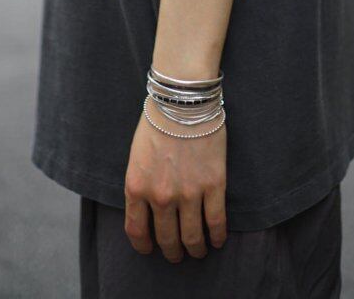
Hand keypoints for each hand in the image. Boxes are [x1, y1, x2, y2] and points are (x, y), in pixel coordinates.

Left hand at [124, 107, 227, 261]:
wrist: (182, 100)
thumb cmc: (158, 121)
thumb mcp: (137, 156)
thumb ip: (140, 183)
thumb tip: (147, 208)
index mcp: (136, 187)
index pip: (136, 231)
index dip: (144, 246)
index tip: (150, 249)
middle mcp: (160, 196)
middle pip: (166, 239)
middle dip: (172, 252)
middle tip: (177, 254)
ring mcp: (188, 193)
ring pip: (192, 237)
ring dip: (195, 249)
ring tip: (198, 250)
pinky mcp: (213, 186)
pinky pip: (215, 222)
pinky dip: (217, 236)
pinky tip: (217, 240)